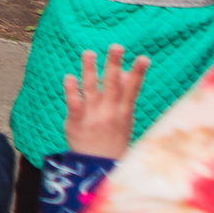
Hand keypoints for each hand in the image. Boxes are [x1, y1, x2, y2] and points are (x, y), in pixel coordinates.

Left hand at [63, 44, 148, 160]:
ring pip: (91, 89)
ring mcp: (92, 116)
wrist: (97, 166)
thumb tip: (125, 73)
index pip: (132, 90)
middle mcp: (109, 112)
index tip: (143, 58)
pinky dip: (71, 89)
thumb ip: (123, 96)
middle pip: (113, 85)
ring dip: (90, 70)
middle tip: (116, 46)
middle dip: (114, 65)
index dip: (138, 73)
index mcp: (124, 113)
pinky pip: (73, 102)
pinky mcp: (75, 121)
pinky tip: (69, 76)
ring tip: (89, 52)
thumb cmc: (112, 139)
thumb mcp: (124, 120)